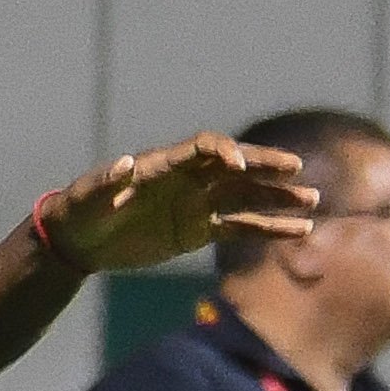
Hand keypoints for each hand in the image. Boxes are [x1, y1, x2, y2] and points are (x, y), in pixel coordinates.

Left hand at [35, 132, 318, 276]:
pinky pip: (241, 228)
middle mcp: (188, 180)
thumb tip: (124, 163)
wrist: (77, 242)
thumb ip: (106, 181)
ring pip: (246, 197)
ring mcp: (197, 205)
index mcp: (164, 164)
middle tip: (296, 168)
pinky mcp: (199, 231)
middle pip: (235, 167)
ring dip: (278, 198)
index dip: (223, 152)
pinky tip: (300, 230)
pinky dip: (270, 229)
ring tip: (312, 201)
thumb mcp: (86, 196)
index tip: (239, 165)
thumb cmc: (78, 211)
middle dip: (265, 166)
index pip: (203, 148)